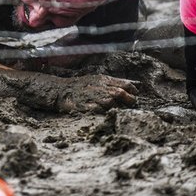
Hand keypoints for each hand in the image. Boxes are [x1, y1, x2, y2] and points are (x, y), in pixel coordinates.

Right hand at [18, 73, 138, 112]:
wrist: (61, 90)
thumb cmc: (81, 86)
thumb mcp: (98, 80)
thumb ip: (113, 83)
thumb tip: (132, 87)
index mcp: (105, 80)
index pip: (126, 84)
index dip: (133, 91)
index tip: (134, 95)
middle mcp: (101, 88)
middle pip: (122, 94)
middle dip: (129, 101)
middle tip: (129, 105)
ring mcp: (94, 97)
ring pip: (112, 104)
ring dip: (116, 108)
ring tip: (116, 110)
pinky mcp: (87, 107)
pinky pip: (100, 112)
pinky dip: (104, 114)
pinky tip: (104, 115)